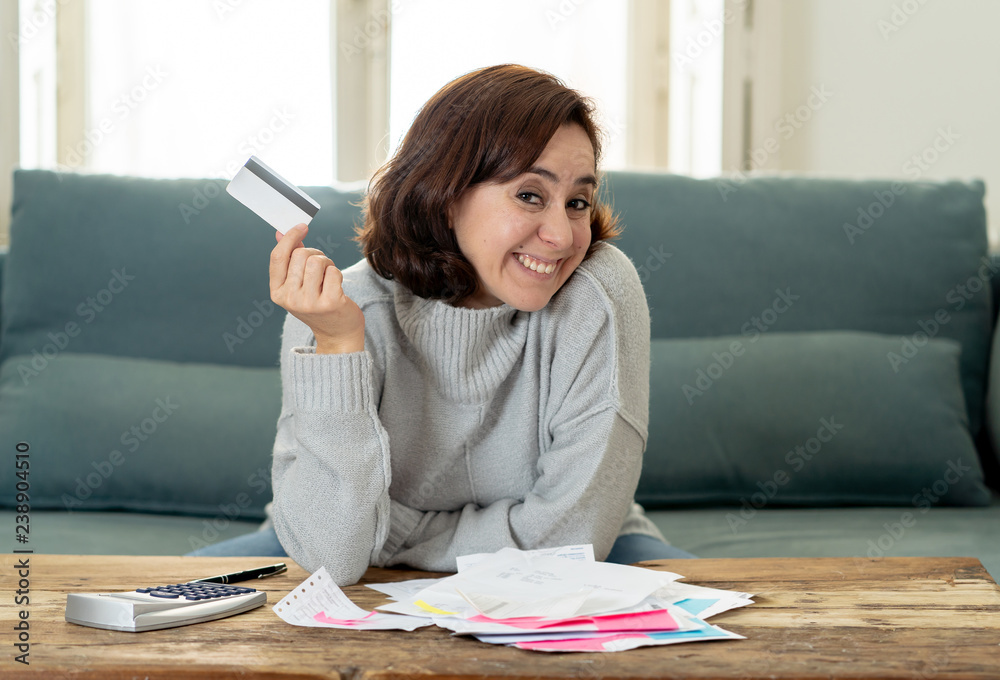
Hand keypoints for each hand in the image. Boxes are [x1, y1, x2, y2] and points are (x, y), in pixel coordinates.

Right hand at [269, 224, 364, 353]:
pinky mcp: (329, 303)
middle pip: (300, 255)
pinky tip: (337, 286)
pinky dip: (337, 273)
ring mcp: (309, 302)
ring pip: (317, 261)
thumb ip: (289, 259)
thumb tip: (281, 232)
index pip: (278, 257)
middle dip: (315, 253)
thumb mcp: (298, 285)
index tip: (302, 226)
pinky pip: (333, 271)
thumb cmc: (318, 304)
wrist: (338, 334)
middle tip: (322, 266)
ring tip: (329, 276)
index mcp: (277, 293)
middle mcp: (290, 299)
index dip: (290, 237)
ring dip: (327, 263)